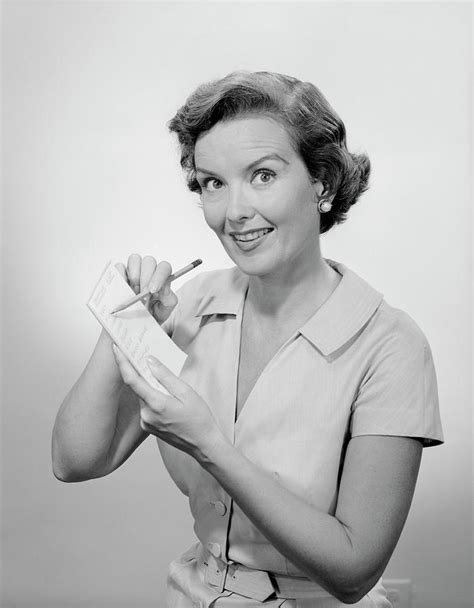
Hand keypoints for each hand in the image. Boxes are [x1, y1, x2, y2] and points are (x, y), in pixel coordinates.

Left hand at [112, 344, 224, 462]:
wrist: (203, 444)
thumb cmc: (199, 418)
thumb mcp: (186, 392)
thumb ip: (166, 376)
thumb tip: (150, 361)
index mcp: (156, 404)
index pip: (132, 379)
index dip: (122, 362)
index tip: (116, 348)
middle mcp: (146, 414)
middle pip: (136, 387)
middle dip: (139, 371)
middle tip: (141, 355)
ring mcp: (146, 422)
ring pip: (142, 396)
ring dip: (147, 385)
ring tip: (160, 377)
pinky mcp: (148, 427)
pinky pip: (146, 406)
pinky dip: (151, 396)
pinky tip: (164, 395)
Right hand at [115, 254, 177, 324]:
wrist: (138, 324)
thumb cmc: (153, 314)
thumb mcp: (164, 310)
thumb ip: (169, 299)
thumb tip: (164, 288)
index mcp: (162, 277)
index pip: (164, 267)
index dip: (159, 276)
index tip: (153, 290)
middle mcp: (149, 271)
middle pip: (149, 261)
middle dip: (146, 278)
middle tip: (142, 294)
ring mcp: (133, 270)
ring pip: (135, 259)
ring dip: (134, 275)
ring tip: (133, 293)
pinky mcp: (120, 274)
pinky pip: (119, 266)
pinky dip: (120, 276)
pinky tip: (122, 290)